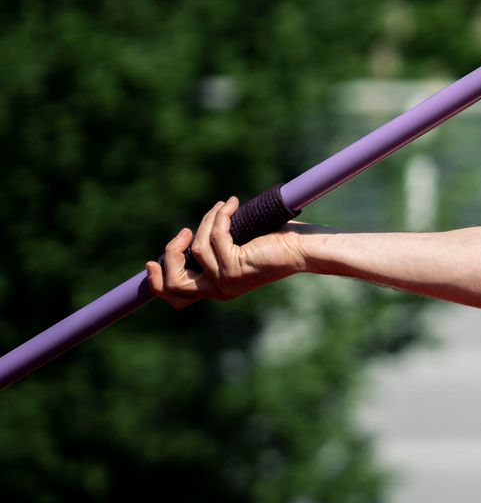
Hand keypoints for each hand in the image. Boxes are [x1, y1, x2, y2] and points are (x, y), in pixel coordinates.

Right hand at [147, 196, 305, 308]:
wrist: (304, 249)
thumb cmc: (276, 244)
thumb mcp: (237, 248)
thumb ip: (214, 248)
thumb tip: (190, 233)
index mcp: (218, 289)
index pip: (178, 297)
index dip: (158, 282)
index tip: (153, 260)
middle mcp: (219, 290)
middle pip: (174, 284)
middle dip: (172, 254)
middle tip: (185, 231)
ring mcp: (226, 280)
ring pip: (196, 249)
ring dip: (206, 222)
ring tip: (222, 207)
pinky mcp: (235, 266)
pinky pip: (215, 236)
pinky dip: (221, 215)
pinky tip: (232, 204)